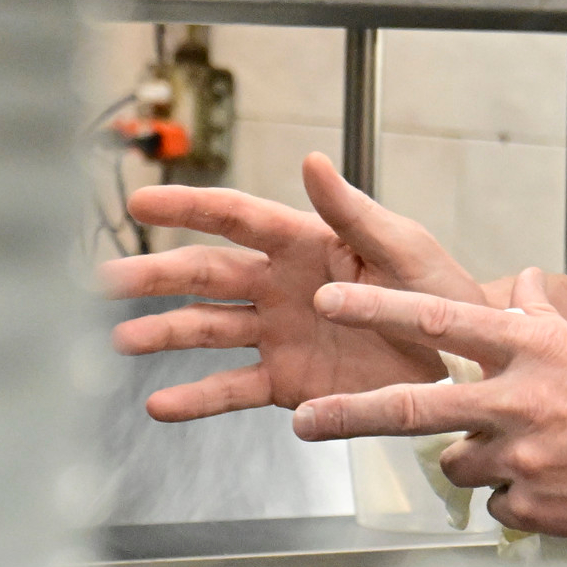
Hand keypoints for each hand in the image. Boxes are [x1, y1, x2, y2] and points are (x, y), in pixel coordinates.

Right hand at [99, 153, 486, 421]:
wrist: (462, 363)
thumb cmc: (439, 294)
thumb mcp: (402, 248)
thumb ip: (352, 211)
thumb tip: (313, 161)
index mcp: (305, 243)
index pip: (234, 218)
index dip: (186, 206)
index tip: (140, 201)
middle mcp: (281, 285)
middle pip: (204, 274)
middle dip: (153, 275)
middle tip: (104, 280)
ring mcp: (279, 334)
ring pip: (206, 328)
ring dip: (162, 333)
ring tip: (121, 341)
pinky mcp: (288, 382)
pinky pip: (232, 389)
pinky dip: (196, 398)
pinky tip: (161, 405)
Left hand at [292, 268, 566, 544]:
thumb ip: (543, 318)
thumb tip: (521, 281)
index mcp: (533, 350)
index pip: (441, 320)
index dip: (379, 310)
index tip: (331, 300)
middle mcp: (520, 399)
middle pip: (416, 409)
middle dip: (349, 418)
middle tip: (303, 422)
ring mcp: (523, 458)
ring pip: (458, 464)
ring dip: (475, 462)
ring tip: (535, 456)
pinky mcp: (533, 507)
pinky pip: (496, 504)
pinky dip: (514, 498)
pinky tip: (559, 488)